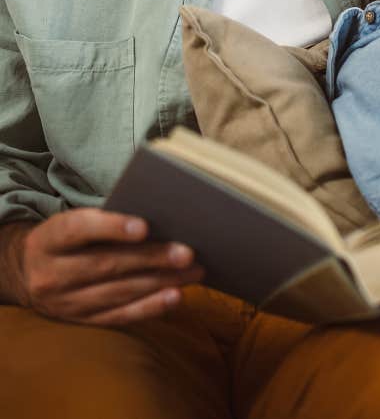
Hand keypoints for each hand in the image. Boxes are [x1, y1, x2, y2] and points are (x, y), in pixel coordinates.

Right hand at [14, 208, 202, 325]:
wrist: (27, 273)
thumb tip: (161, 216)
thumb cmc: (68, 238)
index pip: (78, 229)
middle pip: (106, 265)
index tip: (145, 226)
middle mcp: (52, 274)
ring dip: (161, 282)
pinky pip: (119, 316)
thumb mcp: (73, 223)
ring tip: (193, 272)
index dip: (111, 227)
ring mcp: (65, 303)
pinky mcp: (80, 321)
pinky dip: (150, 306)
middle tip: (187, 252)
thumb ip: (106, 219)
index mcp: (49, 240)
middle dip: (152, 259)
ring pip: (118, 292)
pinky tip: (175, 296)